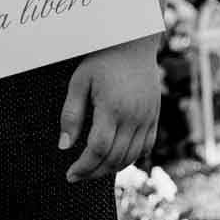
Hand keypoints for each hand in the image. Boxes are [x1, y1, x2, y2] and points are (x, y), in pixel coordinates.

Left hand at [59, 35, 161, 182]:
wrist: (133, 43)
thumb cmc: (102, 60)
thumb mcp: (79, 83)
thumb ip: (71, 115)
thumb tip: (64, 146)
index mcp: (112, 107)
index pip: (98, 149)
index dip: (83, 167)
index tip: (70, 174)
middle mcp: (133, 116)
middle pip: (114, 158)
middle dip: (93, 172)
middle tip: (77, 176)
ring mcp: (147, 117)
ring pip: (131, 156)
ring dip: (111, 169)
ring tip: (93, 170)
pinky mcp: (154, 116)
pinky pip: (146, 146)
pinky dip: (131, 158)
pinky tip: (115, 159)